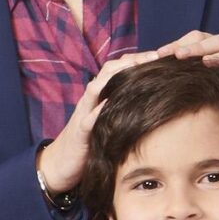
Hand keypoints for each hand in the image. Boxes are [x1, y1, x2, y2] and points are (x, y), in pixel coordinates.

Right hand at [36, 49, 167, 197]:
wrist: (59, 164)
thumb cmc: (88, 144)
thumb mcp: (106, 122)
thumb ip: (121, 109)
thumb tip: (149, 100)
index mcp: (98, 97)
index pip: (117, 69)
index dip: (137, 59)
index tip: (159, 54)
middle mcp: (90, 101)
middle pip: (108, 71)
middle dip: (131, 61)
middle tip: (154, 56)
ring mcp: (83, 115)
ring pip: (96, 88)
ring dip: (115, 76)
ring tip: (135, 68)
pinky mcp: (80, 133)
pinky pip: (89, 119)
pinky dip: (99, 110)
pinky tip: (111, 103)